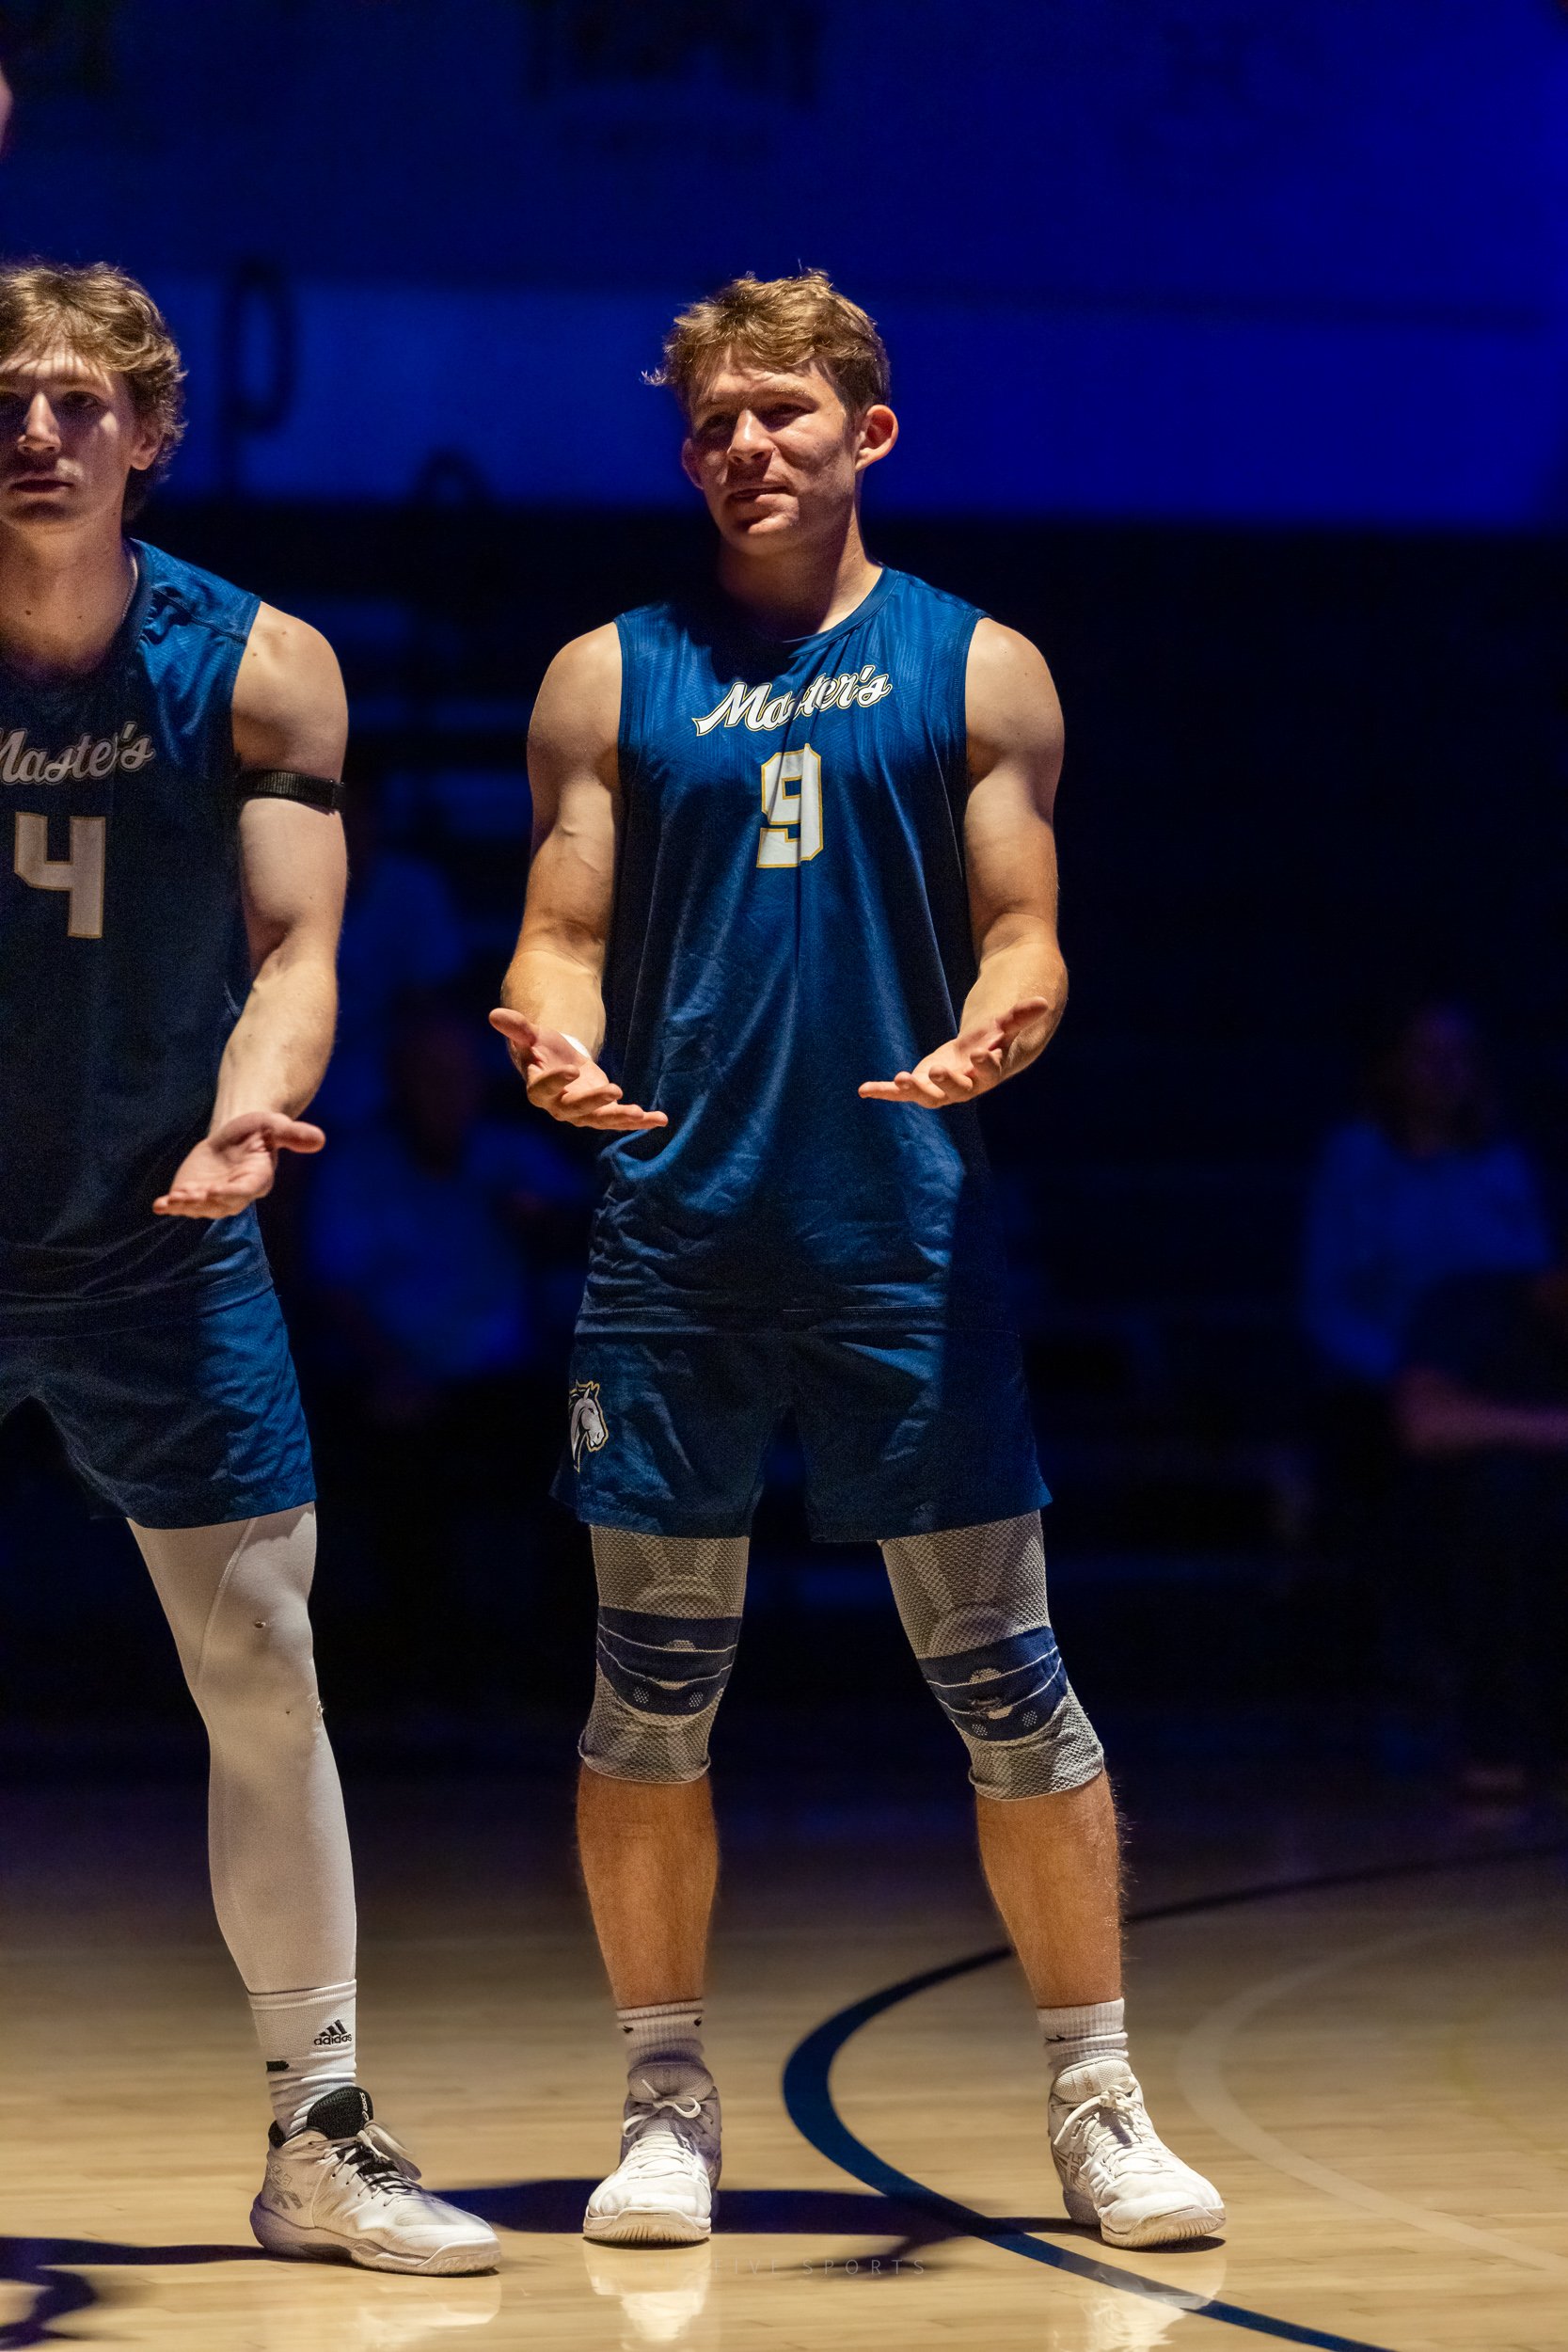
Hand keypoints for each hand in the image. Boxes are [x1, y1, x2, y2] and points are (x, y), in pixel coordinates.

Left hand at [153, 1109, 323, 1217]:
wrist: (234, 1136)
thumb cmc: (257, 1131)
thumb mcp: (274, 1126)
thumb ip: (293, 1134)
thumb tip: (320, 1139)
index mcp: (256, 1179)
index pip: (245, 1190)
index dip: (230, 1192)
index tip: (215, 1190)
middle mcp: (235, 1194)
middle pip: (221, 1203)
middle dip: (205, 1201)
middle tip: (189, 1195)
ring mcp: (213, 1197)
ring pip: (201, 1207)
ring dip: (186, 1205)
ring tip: (172, 1200)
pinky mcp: (194, 1194)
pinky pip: (184, 1205)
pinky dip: (171, 1206)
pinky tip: (159, 1205)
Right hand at [489, 1008, 666, 1131]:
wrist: (559, 1062)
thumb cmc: (542, 1047)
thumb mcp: (532, 1035)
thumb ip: (517, 1029)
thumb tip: (495, 1016)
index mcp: (538, 1089)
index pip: (544, 1089)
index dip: (556, 1081)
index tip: (571, 1069)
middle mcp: (559, 1107)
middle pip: (576, 1109)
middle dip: (595, 1101)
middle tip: (615, 1089)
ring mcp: (583, 1113)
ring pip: (601, 1120)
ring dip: (622, 1118)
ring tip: (642, 1114)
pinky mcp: (602, 1112)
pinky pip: (620, 1119)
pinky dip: (641, 1120)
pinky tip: (661, 1119)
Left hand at [858, 997, 1051, 1108]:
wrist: (978, 1056)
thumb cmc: (994, 1038)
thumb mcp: (1005, 1024)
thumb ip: (1020, 1015)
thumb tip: (1043, 1002)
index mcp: (987, 1073)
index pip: (989, 1073)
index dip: (986, 1065)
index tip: (981, 1054)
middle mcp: (965, 1086)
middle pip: (957, 1091)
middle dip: (946, 1082)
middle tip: (936, 1071)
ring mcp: (941, 1089)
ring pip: (928, 1096)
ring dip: (914, 1089)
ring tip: (899, 1078)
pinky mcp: (922, 1085)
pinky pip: (902, 1093)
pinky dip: (883, 1091)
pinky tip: (864, 1089)